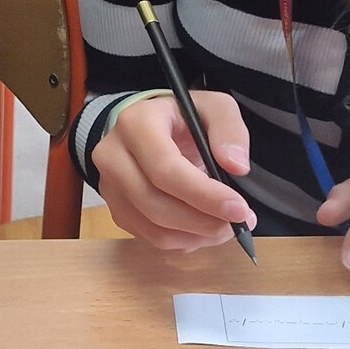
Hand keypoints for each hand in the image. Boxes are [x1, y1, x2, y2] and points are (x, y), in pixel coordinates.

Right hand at [95, 91, 258, 250]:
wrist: (151, 129)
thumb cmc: (182, 118)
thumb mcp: (213, 108)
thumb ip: (229, 129)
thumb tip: (236, 166)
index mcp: (135, 124)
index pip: (165, 169)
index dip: (204, 194)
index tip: (239, 209)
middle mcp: (112, 156)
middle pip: (156, 204)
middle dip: (203, 221)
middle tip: (238, 224)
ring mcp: (110, 187)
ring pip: (153, 227)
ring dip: (196, 235)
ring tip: (226, 227)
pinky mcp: (117, 210)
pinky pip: (150, 237)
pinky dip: (183, 240)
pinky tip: (203, 227)